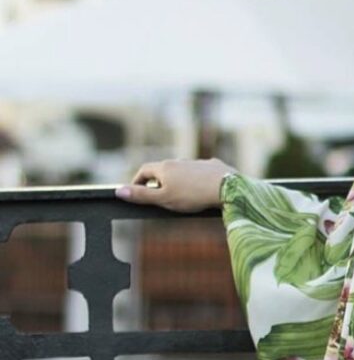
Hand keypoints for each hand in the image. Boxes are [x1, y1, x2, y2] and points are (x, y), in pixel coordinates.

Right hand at [115, 157, 236, 212]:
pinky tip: (201, 189)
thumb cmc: (194, 195)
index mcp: (165, 167)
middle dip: (158, 182)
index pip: (144, 170)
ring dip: (178, 180)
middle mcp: (181, 160)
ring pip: (183, 170)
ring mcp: (198, 162)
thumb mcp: (164, 199)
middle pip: (164, 169)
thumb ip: (142, 196)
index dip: (137, 181)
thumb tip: (118, 191)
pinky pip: (201, 172)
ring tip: (180, 194)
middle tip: (157, 196)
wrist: (228, 187)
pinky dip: (197, 180)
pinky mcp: (214, 166)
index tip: (136, 191)